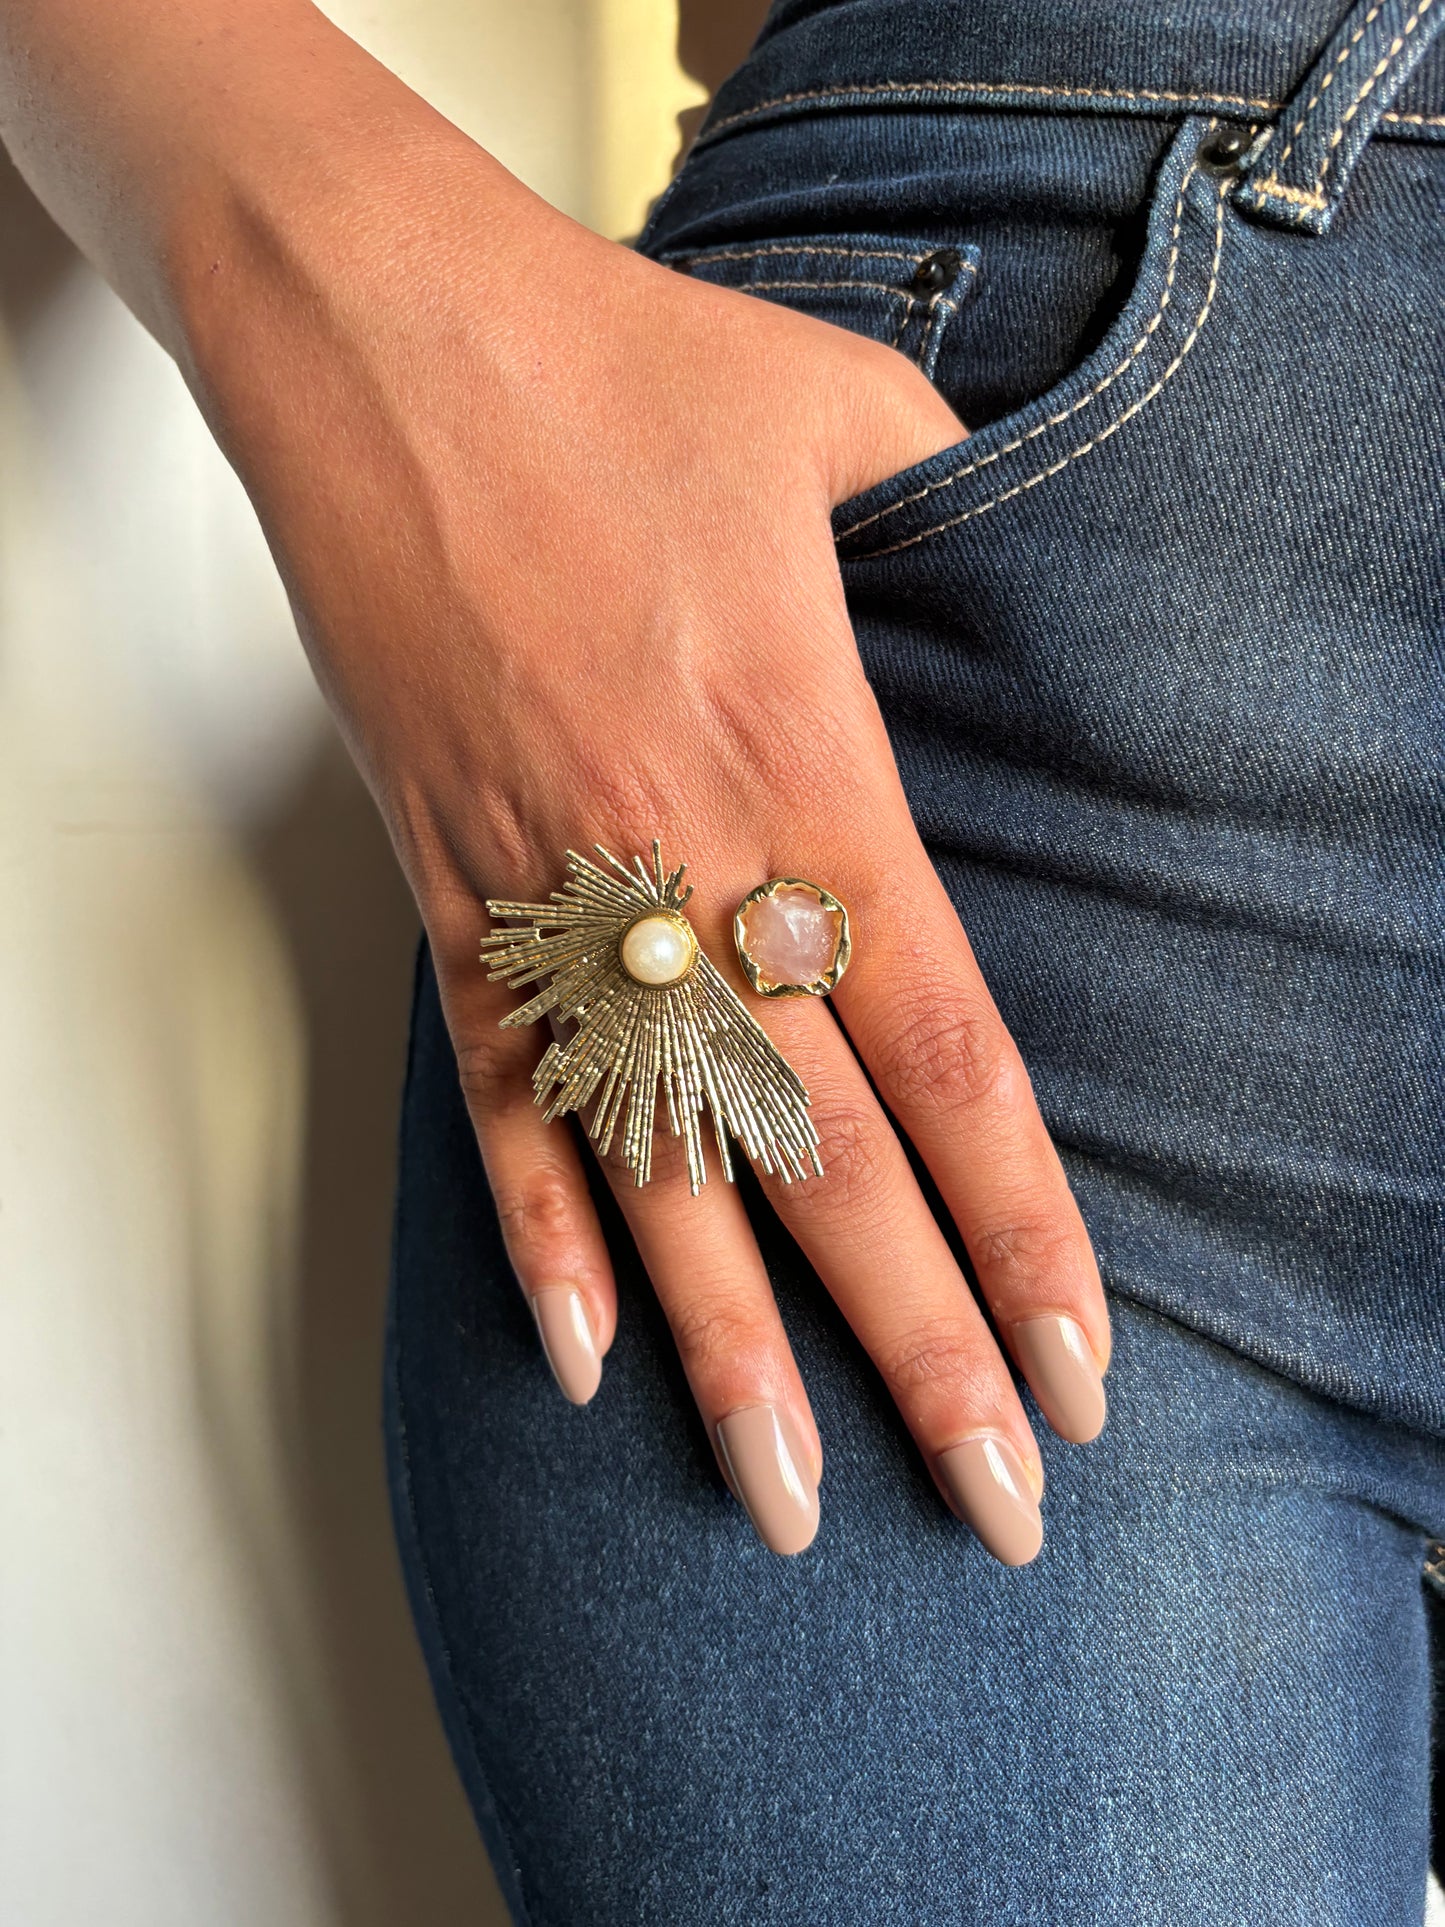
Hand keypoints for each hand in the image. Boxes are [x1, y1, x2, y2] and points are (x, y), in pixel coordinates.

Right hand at [177, 122, 1109, 1565]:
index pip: (950, 1061)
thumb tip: (1034, 540)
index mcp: (807, 765)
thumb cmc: (610, 361)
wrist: (374, 333)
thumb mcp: (844, 413)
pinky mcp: (443, 884)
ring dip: (725, 1354)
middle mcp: (679, 865)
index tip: (1079, 1371)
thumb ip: (964, 509)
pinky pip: (493, 1093)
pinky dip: (537, 1229)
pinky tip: (581, 1355)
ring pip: (653, 1168)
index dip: (1022, 1231)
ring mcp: (548, 893)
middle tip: (992, 1514)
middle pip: (825, 1163)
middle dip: (917, 1353)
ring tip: (783, 1509)